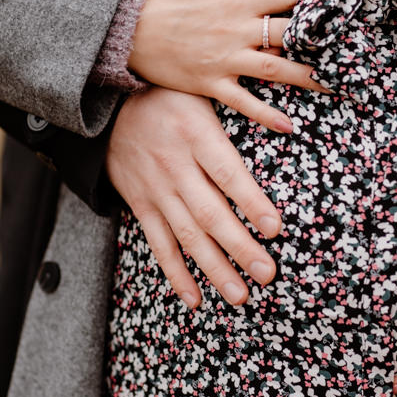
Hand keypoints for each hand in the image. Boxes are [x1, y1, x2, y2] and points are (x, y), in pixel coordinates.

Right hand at [107, 87, 281, 308]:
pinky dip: (176, 273)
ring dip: (214, 268)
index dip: (251, 202)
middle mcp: (175, 167)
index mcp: (196, 136)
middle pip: (210, 213)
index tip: (275, 229)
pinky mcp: (141, 206)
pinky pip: (159, 244)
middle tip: (267, 274)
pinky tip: (195, 299)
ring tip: (240, 295)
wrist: (107, 109)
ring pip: (187, 235)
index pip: (227, 173)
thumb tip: (288, 127)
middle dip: (240, 247)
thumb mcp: (203, 96)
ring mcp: (156, 190)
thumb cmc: (171, 100)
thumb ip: (238, 116)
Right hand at [128, 0, 327, 131]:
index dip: (305, 2)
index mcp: (235, 0)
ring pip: (276, 70)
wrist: (122, 24)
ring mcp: (225, 61)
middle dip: (319, 41)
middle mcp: (236, 31)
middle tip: (346, 49)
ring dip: (307, 77)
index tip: (322, 9)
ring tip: (333, 84)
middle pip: (289, 35)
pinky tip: (290, 125)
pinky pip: (244, 102)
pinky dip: (267, 115)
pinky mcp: (210, 84)